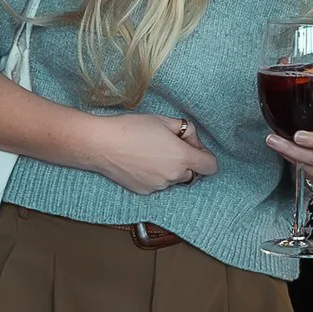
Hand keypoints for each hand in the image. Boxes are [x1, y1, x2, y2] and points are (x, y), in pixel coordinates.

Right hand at [89, 113, 219, 194]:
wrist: (101, 144)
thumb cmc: (131, 128)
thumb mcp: (163, 120)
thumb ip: (185, 129)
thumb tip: (191, 139)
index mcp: (182, 157)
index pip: (211, 166)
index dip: (205, 156)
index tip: (194, 148)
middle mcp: (173, 176)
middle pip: (192, 173)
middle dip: (185, 161)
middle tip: (168, 146)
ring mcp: (159, 186)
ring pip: (174, 179)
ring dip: (170, 169)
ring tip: (151, 153)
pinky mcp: (145, 191)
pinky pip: (158, 184)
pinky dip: (154, 175)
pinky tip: (140, 162)